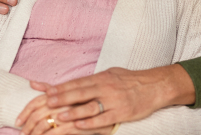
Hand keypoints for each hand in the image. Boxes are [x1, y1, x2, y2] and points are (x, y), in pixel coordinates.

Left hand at [37, 66, 194, 130]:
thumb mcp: (111, 74)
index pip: (77, 82)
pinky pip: (104, 118)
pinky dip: (91, 123)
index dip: (61, 87)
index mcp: (101, 77)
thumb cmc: (130, 80)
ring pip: (90, 106)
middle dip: (62, 98)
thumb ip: (93, 79)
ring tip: (58, 116)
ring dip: (73, 112)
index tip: (46, 91)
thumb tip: (75, 82)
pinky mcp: (122, 112)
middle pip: (80, 93)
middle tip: (47, 103)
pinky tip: (79, 126)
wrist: (154, 86)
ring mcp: (114, 100)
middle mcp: (105, 87)